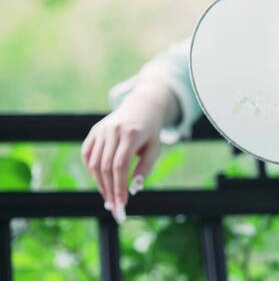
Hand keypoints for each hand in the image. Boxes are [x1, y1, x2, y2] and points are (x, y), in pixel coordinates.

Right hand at [81, 81, 174, 221]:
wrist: (141, 107)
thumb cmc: (150, 132)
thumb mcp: (154, 149)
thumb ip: (145, 168)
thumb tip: (133, 189)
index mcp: (131, 134)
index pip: (120, 165)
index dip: (119, 186)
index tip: (122, 204)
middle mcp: (112, 130)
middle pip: (106, 167)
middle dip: (109, 190)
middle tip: (114, 207)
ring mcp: (100, 130)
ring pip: (94, 163)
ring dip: (100, 184)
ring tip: (109, 198)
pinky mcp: (93, 132)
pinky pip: (87, 155)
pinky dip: (92, 171)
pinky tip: (101, 182)